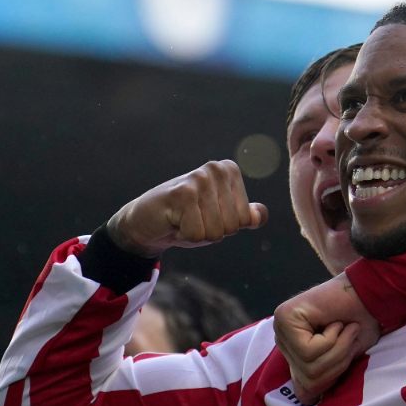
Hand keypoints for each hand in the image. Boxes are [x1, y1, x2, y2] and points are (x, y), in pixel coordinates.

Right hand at [107, 161, 268, 257]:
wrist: (145, 220)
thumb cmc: (186, 218)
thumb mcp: (221, 217)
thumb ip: (244, 215)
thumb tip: (260, 216)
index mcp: (229, 171)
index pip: (245, 220)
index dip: (226, 227)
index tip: (206, 215)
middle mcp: (216, 169)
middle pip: (232, 227)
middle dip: (212, 232)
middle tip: (192, 219)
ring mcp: (199, 180)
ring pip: (215, 232)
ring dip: (197, 234)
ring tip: (183, 219)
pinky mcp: (182, 194)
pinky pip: (197, 234)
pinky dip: (184, 236)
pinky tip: (173, 221)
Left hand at [274, 274, 380, 404]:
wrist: (372, 294)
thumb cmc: (362, 323)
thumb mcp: (343, 360)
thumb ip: (321, 378)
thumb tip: (303, 399)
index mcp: (294, 350)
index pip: (304, 388)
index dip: (332, 377)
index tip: (346, 353)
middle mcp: (282, 338)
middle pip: (308, 378)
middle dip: (337, 361)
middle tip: (348, 336)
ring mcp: (281, 327)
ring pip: (309, 365)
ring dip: (337, 348)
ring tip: (344, 327)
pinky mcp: (285, 318)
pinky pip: (309, 351)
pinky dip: (332, 339)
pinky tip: (336, 322)